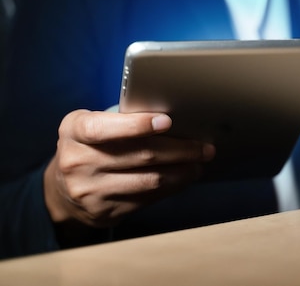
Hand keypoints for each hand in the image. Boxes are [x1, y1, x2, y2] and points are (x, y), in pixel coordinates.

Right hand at [44, 109, 215, 227]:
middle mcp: (78, 161)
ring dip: (182, 171)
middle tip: (203, 147)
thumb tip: (173, 120)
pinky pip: (147, 199)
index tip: (168, 121)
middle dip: (179, 150)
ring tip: (199, 163)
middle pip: (139, 155)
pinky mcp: (104, 211)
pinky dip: (171, 187)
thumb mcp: (93, 126)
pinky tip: (184, 178)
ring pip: (148, 180)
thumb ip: (121, 120)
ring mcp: (90, 190)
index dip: (138, 125)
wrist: (63, 189)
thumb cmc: (91, 146)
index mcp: (74, 131)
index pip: (105, 128)